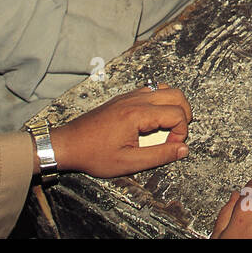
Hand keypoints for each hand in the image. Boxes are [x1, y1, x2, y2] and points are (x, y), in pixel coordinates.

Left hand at [46, 83, 190, 177]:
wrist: (68, 144)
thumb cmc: (94, 155)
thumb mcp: (128, 163)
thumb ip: (159, 156)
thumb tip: (183, 150)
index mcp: (138, 114)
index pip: (176, 113)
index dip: (181, 132)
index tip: (172, 146)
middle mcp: (135, 100)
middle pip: (176, 95)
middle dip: (184, 114)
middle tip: (177, 134)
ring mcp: (129, 96)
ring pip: (164, 89)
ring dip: (173, 106)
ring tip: (167, 127)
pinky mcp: (123, 98)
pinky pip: (150, 91)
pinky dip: (160, 102)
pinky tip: (151, 122)